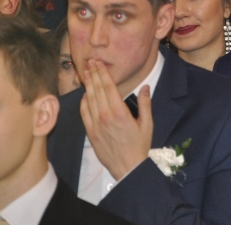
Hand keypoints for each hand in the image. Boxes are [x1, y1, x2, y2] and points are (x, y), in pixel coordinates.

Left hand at [80, 60, 153, 180]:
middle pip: (97, 90)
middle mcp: (105, 116)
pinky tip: (85, 94)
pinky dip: (83, 101)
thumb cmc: (140, 146)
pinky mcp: (91, 132)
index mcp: (120, 112)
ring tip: (86, 73)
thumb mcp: (147, 123)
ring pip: (88, 100)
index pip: (108, 87)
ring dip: (87, 85)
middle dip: (93, 74)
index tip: (99, 63)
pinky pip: (84, 113)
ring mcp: (96, 125)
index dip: (103, 73)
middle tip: (90, 62)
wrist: (128, 167)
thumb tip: (145, 87)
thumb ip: (145, 104)